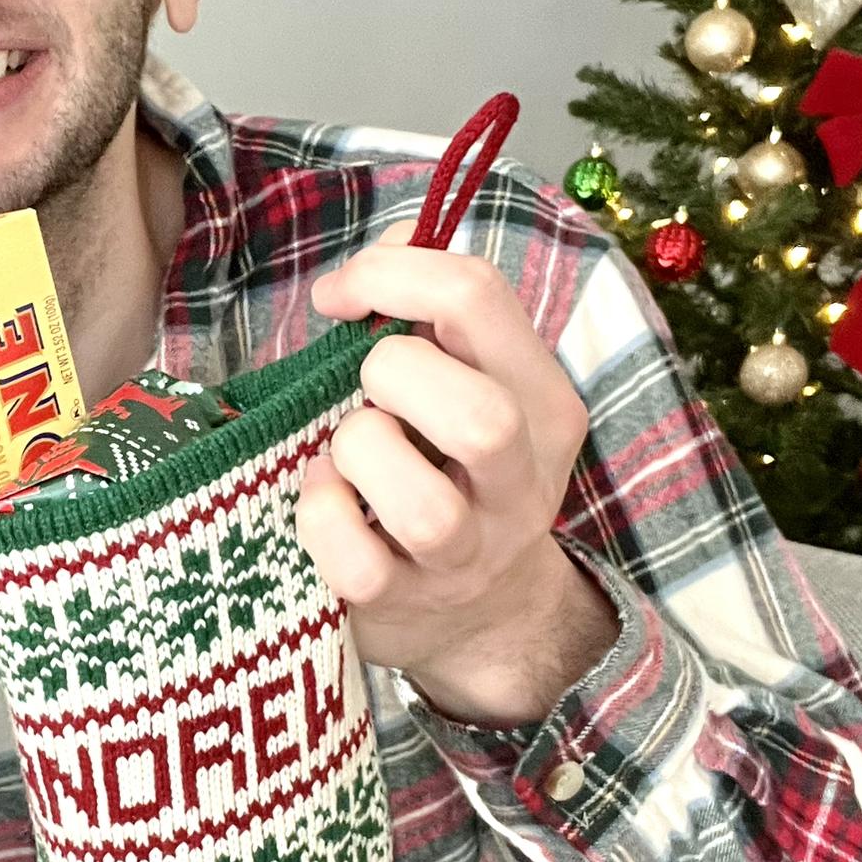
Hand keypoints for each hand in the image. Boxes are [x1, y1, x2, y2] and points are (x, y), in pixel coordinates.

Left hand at [294, 226, 615, 726]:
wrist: (484, 614)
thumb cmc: (448, 465)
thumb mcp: (464, 380)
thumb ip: (428, 308)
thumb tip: (391, 247)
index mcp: (540, 400)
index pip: (478, 296)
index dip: (389, 275)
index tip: (341, 297)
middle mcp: (519, 481)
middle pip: (479, 416)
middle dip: (392, 377)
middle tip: (363, 387)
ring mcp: (466, 553)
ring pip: (422, 504)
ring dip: (358, 456)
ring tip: (345, 452)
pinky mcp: (404, 602)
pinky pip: (355, 560)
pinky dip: (321, 516)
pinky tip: (324, 498)